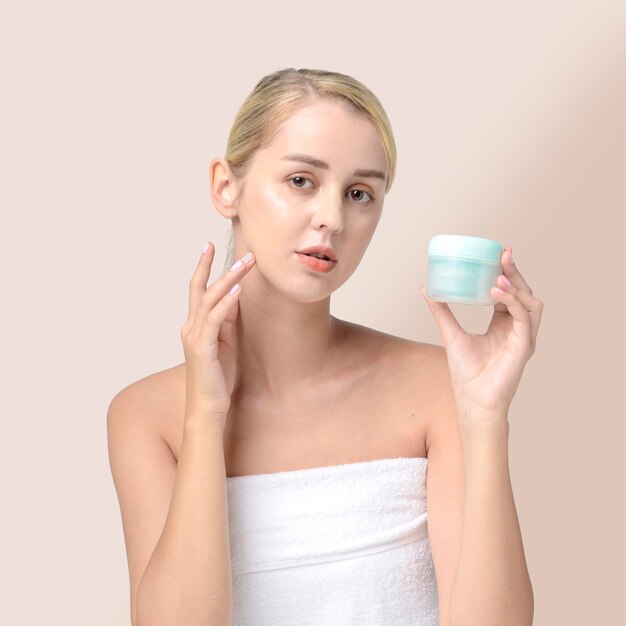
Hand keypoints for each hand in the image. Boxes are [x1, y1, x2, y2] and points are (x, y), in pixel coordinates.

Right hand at [180, 243, 255, 425]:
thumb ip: (226, 320)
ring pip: (209, 300)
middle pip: (199, 288)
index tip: (210, 246)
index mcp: (195, 325)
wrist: (208, 406)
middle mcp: (190, 327)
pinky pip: (214, 319)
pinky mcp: (202, 347)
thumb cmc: (217, 376)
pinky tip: (238, 290)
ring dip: (228, 279)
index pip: (198, 290)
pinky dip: (226, 303)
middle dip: (212, 265)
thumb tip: (235, 297)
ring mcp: (194, 336)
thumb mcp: (225, 342)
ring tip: (244, 264)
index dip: (204, 268)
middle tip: (224, 246)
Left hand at [419, 246, 542, 421]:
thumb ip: (441, 311)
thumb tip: (425, 288)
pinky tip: (497, 292)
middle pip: (524, 292)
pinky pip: (523, 318)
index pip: (510, 292)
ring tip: (498, 275)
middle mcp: (517, 329)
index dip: (507, 272)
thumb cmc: (465, 373)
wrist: (471, 400)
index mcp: (503, 325)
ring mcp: (524, 338)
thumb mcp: (450, 333)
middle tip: (503, 253)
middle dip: (515, 271)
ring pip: (531, 303)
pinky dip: (513, 302)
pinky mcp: (524, 346)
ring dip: (517, 286)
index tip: (499, 252)